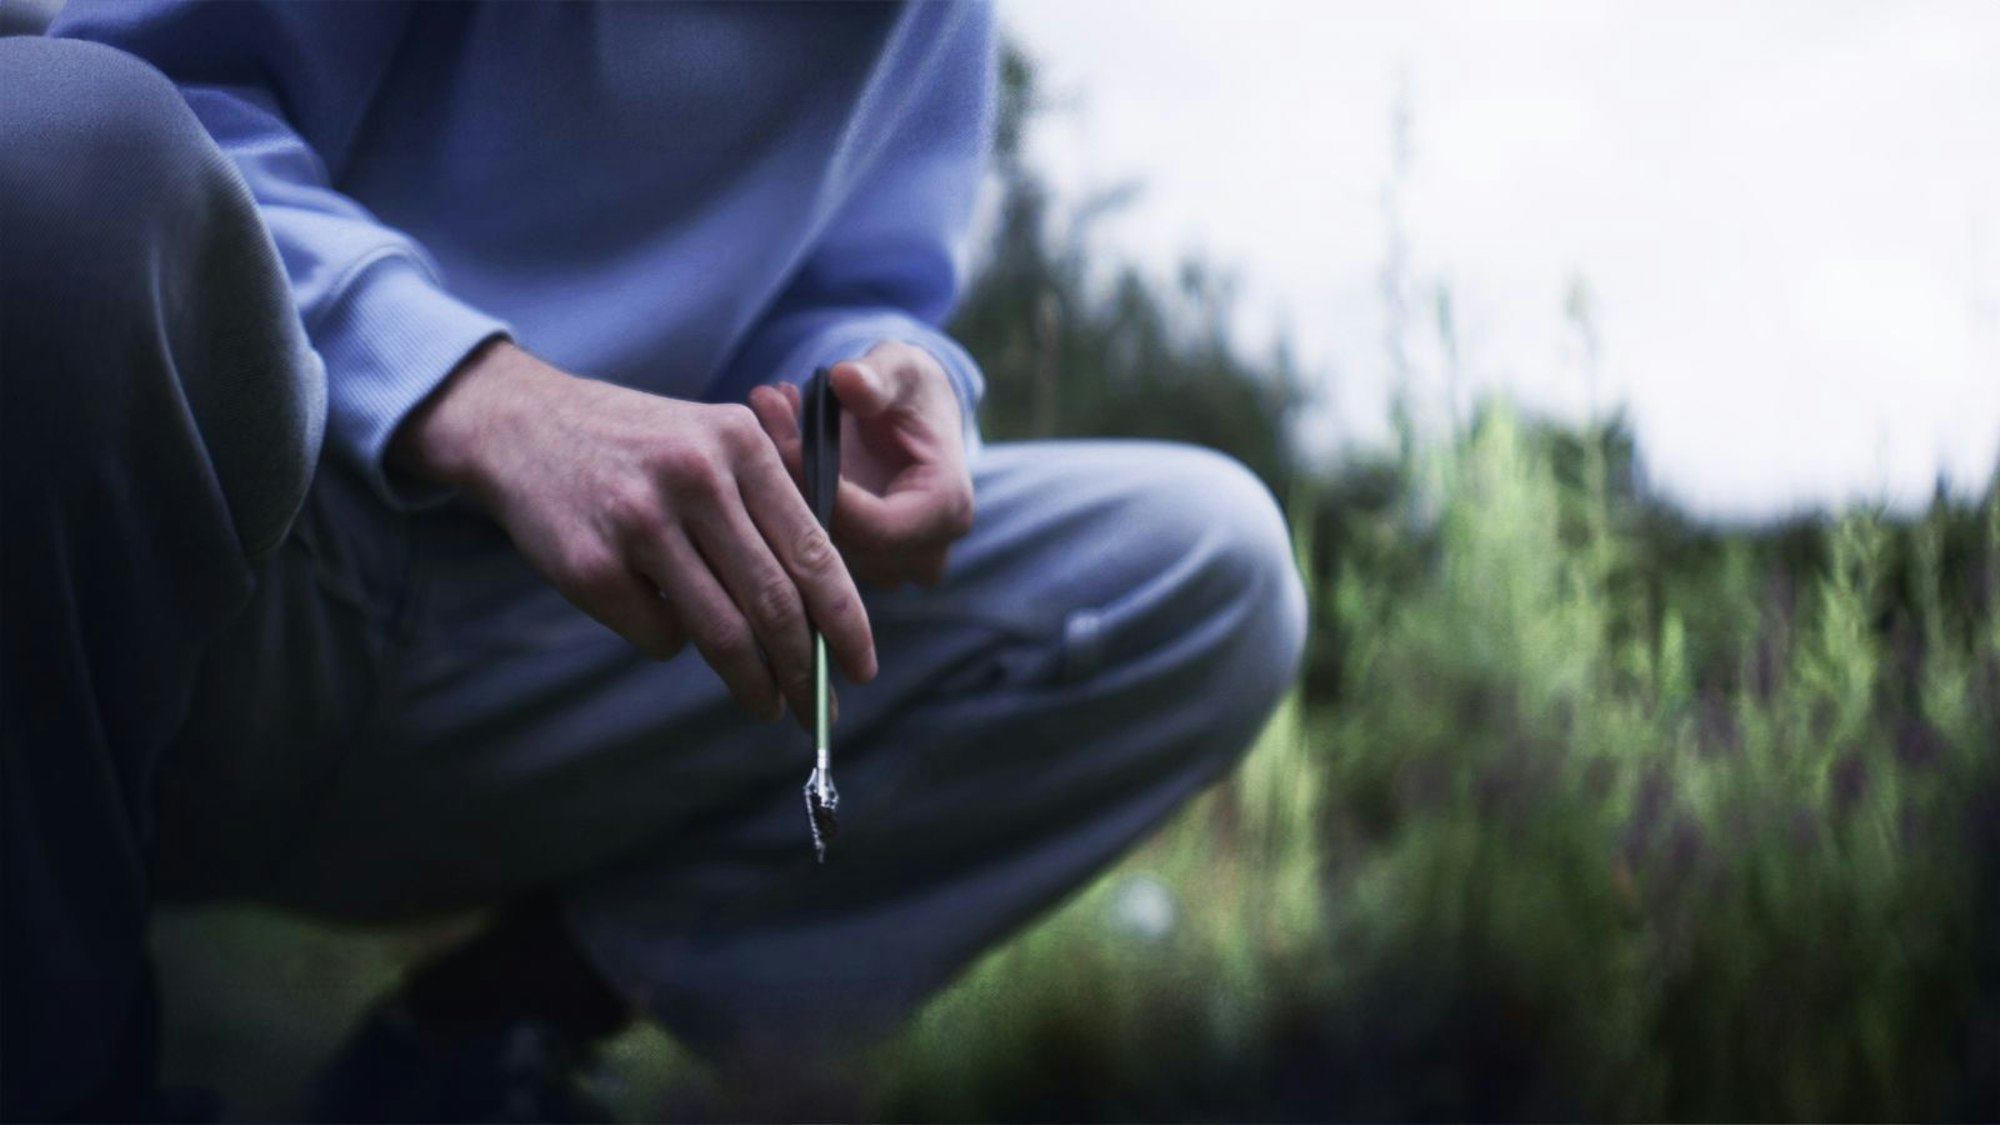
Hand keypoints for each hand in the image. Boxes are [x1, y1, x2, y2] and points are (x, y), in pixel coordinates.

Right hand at [390, 340, 876, 726]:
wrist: (523, 424)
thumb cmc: (639, 447)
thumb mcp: (712, 442)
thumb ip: (768, 506)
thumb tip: (824, 615)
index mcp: (741, 443)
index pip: (814, 552)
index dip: (846, 621)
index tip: (862, 668)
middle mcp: (696, 477)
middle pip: (773, 604)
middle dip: (805, 670)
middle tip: (821, 711)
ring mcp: (639, 522)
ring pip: (720, 633)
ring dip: (752, 683)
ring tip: (766, 705)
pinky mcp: (591, 565)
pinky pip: (658, 636)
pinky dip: (672, 642)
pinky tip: (663, 619)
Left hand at [748, 340, 974, 586]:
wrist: (917, 414)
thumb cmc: (914, 390)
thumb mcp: (901, 368)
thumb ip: (877, 376)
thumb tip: (845, 378)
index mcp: (946, 510)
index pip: (875, 527)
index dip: (825, 490)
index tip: (786, 440)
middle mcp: (923, 551)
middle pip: (844, 538)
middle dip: (796, 479)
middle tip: (765, 410)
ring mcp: (890, 563)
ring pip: (821, 541)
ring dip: (785, 482)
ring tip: (769, 412)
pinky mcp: (860, 559)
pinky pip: (814, 536)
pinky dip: (789, 490)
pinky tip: (773, 433)